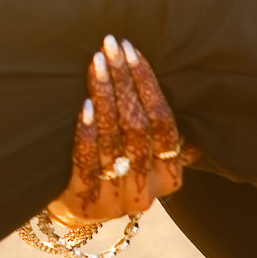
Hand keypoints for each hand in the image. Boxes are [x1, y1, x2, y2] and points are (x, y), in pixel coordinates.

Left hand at [47, 34, 198, 223]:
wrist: (77, 211)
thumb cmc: (115, 167)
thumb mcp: (144, 154)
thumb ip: (158, 131)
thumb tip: (179, 79)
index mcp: (170, 178)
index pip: (164, 124)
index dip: (148, 85)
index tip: (131, 50)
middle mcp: (147, 192)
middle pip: (139, 129)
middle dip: (124, 82)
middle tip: (110, 46)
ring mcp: (115, 201)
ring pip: (113, 141)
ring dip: (105, 97)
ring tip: (97, 63)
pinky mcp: (85, 204)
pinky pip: (87, 164)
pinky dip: (87, 133)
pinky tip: (85, 105)